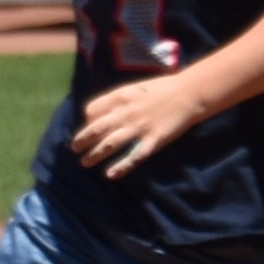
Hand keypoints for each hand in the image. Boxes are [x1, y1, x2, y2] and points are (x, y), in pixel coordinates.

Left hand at [71, 70, 200, 176]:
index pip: (92, 111)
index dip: (87, 120)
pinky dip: (121, 167)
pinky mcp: (153, 140)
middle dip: (82, 141)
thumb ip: (117, 99)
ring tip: (84, 163)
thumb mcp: (134, 88)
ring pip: (109, 145)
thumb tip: (98, 112)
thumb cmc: (161, 89)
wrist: (189, 94)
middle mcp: (125, 113)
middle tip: (75, 149)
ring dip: (94, 155)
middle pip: (96, 130)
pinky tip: (110, 175)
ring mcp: (138, 128)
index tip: (88, 127)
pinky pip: (133, 156)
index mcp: (119, 97)